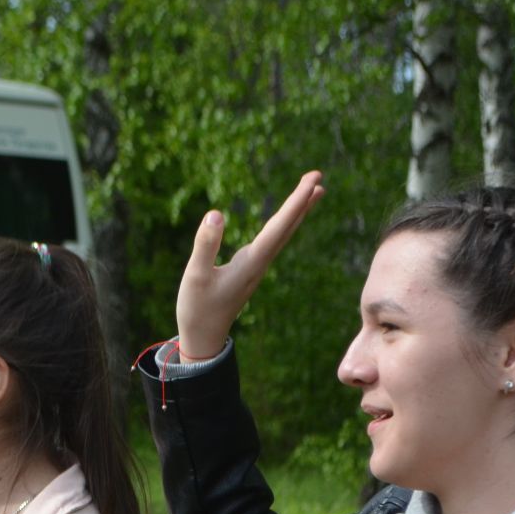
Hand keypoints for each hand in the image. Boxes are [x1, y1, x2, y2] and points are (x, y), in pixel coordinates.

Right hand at [175, 170, 324, 362]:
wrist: (203, 337)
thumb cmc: (197, 308)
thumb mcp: (196, 275)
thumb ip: (205, 244)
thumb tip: (216, 213)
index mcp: (252, 261)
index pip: (279, 225)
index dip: (297, 200)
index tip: (313, 179)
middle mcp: (260, 262)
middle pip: (288, 227)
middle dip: (303, 201)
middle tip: (318, 176)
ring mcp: (256, 267)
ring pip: (283, 234)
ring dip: (297, 212)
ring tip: (313, 192)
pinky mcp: (249, 270)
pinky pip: (273, 241)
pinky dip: (283, 224)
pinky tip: (283, 220)